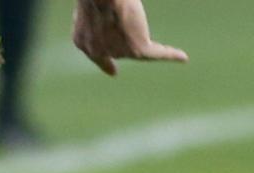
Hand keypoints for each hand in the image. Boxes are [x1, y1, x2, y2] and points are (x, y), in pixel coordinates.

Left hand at [72, 0, 188, 75]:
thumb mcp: (93, 6)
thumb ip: (101, 17)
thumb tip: (117, 19)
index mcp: (83, 40)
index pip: (97, 56)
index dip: (106, 64)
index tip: (113, 73)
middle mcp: (97, 50)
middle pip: (117, 49)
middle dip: (121, 37)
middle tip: (130, 30)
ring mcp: (116, 51)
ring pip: (135, 46)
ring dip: (139, 29)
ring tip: (143, 26)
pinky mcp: (136, 48)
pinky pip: (156, 53)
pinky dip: (170, 55)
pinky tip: (183, 58)